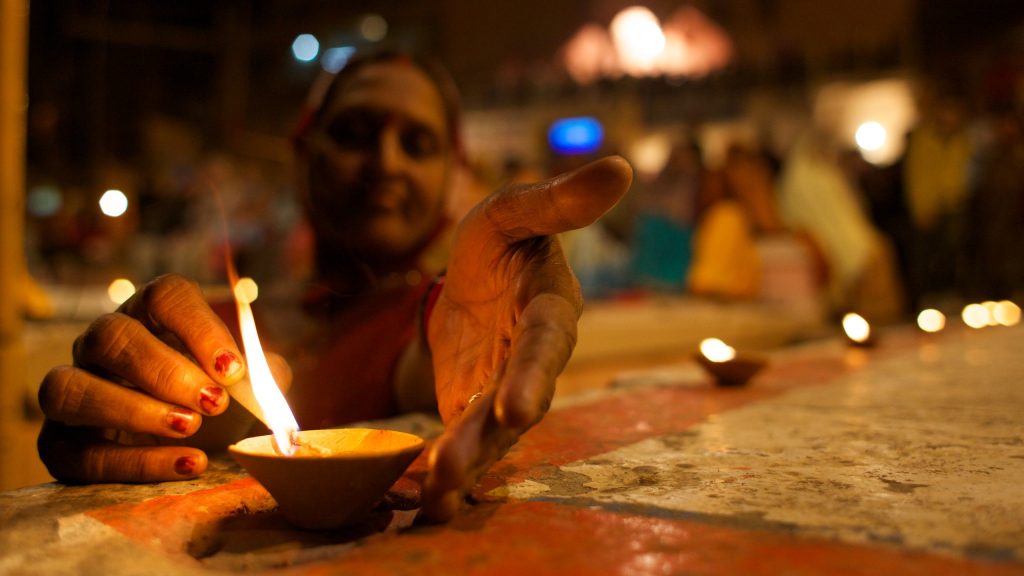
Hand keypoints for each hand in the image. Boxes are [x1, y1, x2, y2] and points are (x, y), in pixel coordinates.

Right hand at [37, 274, 249, 482]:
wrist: (179, 446)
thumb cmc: (207, 398)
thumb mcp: (239, 383)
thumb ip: (261, 375)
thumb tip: (271, 375)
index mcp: (149, 316)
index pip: (164, 296)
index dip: (198, 327)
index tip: (234, 369)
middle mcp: (101, 346)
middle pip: (111, 335)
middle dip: (164, 370)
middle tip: (213, 402)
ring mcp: (73, 391)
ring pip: (69, 388)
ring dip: (132, 410)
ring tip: (189, 428)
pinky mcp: (60, 445)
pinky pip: (80, 453)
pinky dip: (136, 464)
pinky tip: (187, 464)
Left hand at [421, 155, 632, 518]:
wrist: (473, 277)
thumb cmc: (500, 239)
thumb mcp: (513, 211)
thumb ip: (558, 200)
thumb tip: (622, 166)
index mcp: (550, 308)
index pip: (545, 344)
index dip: (532, 376)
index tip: (514, 410)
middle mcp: (535, 358)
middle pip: (515, 403)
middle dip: (487, 438)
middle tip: (453, 472)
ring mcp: (506, 387)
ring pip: (488, 432)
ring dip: (462, 464)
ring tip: (432, 498)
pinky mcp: (476, 407)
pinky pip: (464, 439)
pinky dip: (445, 466)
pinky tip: (420, 496)